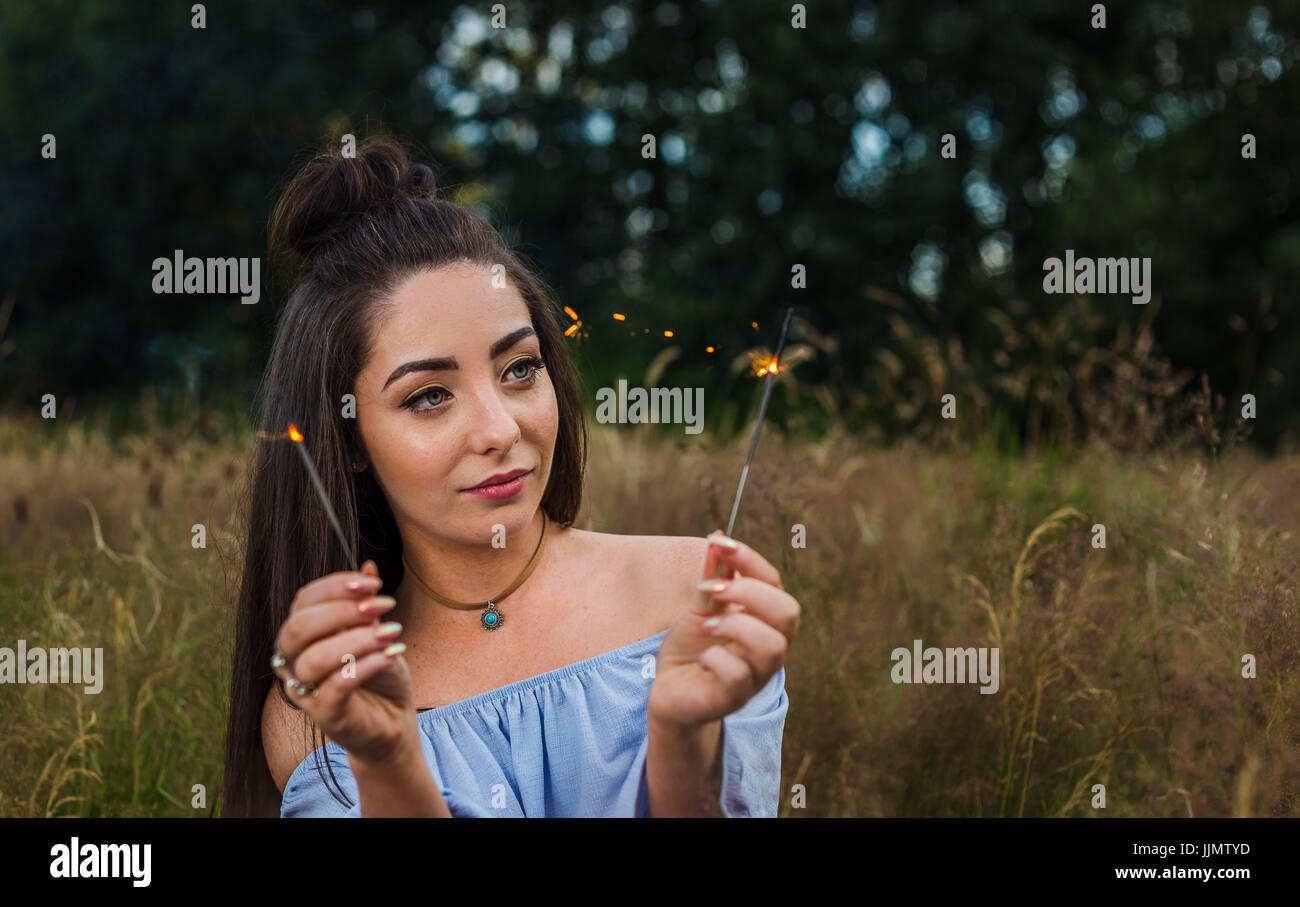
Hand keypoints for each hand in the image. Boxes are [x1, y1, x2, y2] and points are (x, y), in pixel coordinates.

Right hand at [271, 559, 413, 762]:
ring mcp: (305, 690)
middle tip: (381, 606)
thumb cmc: (378, 673)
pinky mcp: (325, 715)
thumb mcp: (376, 632)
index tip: (372, 583)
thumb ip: (367, 604)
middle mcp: (294, 661)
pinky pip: (336, 686)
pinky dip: (365, 666)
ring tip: (392, 634)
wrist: (393, 719)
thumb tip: (368, 566)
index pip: (303, 601)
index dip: (335, 586)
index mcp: (303, 635)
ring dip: (357, 640)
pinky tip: (391, 655)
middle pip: (298, 628)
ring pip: (314, 659)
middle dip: (341, 611)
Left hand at [648, 531, 799, 729]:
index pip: (775, 584)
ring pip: (773, 646)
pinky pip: (738, 675)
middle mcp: (769, 649)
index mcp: (765, 622)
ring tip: (706, 626)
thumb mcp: (700, 608)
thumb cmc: (691, 650)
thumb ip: (712, 577)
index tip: (720, 542)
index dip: (751, 559)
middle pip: (789, 612)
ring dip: (736, 625)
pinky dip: (715, 659)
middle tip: (714, 589)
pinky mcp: (733, 700)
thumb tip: (718, 536)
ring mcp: (755, 677)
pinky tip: (701, 659)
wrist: (670, 695)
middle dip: (750, 592)